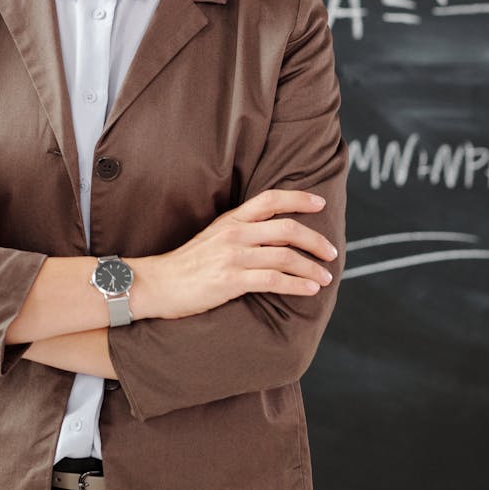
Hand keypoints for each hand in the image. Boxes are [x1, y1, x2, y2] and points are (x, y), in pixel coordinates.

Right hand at [135, 189, 337, 319]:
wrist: (157, 284)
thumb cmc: (186, 265)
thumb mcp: (212, 237)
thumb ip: (239, 231)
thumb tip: (270, 235)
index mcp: (230, 220)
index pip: (270, 200)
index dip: (298, 199)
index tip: (320, 203)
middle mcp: (234, 234)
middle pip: (286, 229)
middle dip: (315, 240)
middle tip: (331, 251)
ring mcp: (232, 257)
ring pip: (284, 256)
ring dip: (311, 267)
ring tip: (325, 277)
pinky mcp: (231, 281)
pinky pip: (273, 280)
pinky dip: (297, 285)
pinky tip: (309, 290)